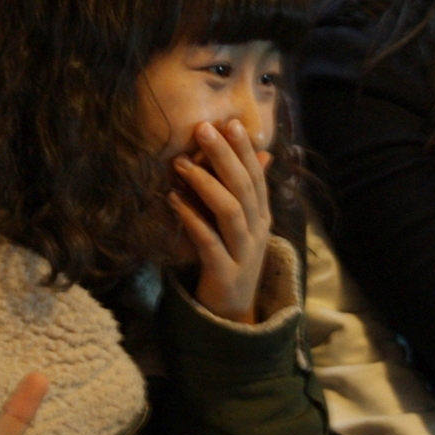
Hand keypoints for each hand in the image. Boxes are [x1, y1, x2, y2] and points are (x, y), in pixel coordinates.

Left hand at [168, 117, 272, 324]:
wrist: (232, 312)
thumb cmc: (231, 259)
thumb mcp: (241, 224)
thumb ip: (245, 191)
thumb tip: (261, 154)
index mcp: (262, 216)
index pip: (257, 176)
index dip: (244, 149)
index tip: (230, 122)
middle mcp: (257, 231)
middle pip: (244, 188)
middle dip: (225, 156)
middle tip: (204, 129)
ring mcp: (243, 252)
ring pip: (230, 212)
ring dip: (205, 184)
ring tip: (180, 163)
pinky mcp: (224, 273)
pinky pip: (208, 241)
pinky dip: (191, 218)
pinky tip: (173, 200)